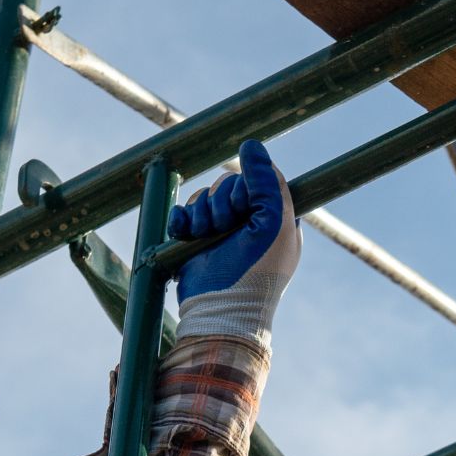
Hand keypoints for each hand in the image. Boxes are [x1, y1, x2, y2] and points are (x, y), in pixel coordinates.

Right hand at [170, 140, 298, 305]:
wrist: (221, 310)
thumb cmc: (256, 271)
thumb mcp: (272, 222)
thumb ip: (266, 181)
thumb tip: (251, 145)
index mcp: (274, 216)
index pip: (257, 178)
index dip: (246, 188)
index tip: (246, 209)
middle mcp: (249, 221)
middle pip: (227, 184)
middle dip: (221, 203)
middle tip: (224, 227)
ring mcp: (221, 231)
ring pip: (205, 196)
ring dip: (202, 213)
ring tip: (205, 236)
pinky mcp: (196, 240)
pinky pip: (184, 211)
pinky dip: (182, 220)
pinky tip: (185, 234)